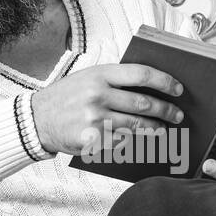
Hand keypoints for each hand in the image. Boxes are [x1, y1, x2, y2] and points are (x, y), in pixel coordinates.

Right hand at [30, 63, 184, 154]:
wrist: (37, 119)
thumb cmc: (67, 96)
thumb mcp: (87, 77)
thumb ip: (115, 79)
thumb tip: (152, 87)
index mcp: (100, 74)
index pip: (142, 74)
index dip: (165, 82)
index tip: (178, 89)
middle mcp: (98, 95)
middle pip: (144, 103)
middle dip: (166, 110)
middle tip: (177, 114)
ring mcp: (95, 119)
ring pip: (137, 125)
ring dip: (155, 128)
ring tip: (164, 128)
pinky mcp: (93, 139)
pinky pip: (123, 141)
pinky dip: (134, 140)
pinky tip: (141, 139)